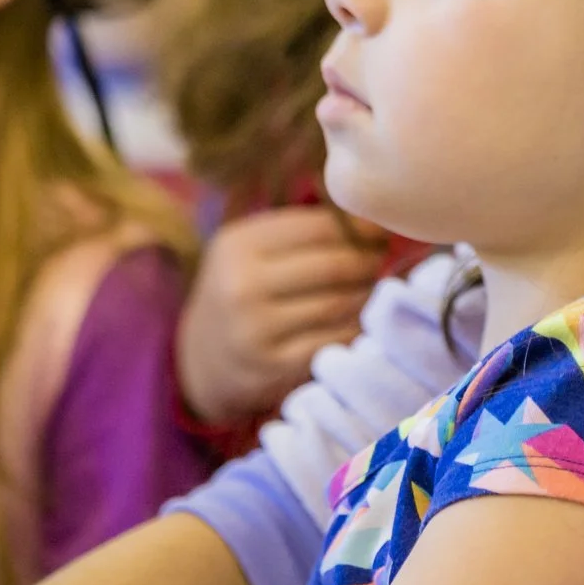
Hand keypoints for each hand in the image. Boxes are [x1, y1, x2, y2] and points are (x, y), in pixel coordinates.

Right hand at [175, 206, 386, 424]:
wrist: (201, 359)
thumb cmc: (240, 290)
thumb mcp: (250, 249)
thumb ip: (300, 229)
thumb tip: (369, 218)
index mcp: (238, 245)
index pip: (319, 227)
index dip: (360, 227)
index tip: (380, 229)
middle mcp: (242, 286)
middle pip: (333, 265)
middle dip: (368, 260)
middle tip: (382, 257)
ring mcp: (256, 329)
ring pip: (339, 303)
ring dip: (367, 292)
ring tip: (373, 284)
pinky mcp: (272, 366)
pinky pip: (334, 339)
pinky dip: (356, 327)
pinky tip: (361, 318)